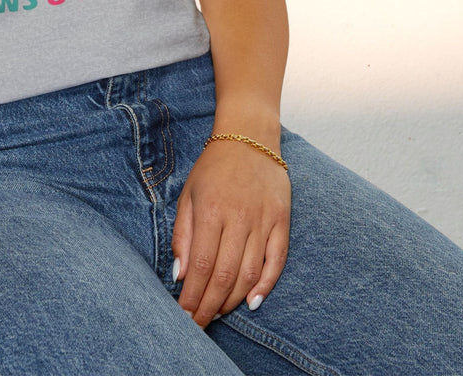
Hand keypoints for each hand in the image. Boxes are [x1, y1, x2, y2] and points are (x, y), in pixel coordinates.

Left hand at [171, 138, 290, 326]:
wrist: (249, 138)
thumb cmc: (213, 168)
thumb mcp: (188, 195)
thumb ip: (183, 235)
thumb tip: (180, 274)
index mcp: (211, 211)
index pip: (201, 265)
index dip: (193, 295)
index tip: (184, 315)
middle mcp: (239, 218)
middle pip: (225, 275)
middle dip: (210, 305)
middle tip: (199, 324)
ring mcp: (263, 220)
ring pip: (250, 273)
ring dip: (233, 299)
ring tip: (218, 313)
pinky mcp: (282, 221)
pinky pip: (277, 260)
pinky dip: (266, 285)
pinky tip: (252, 302)